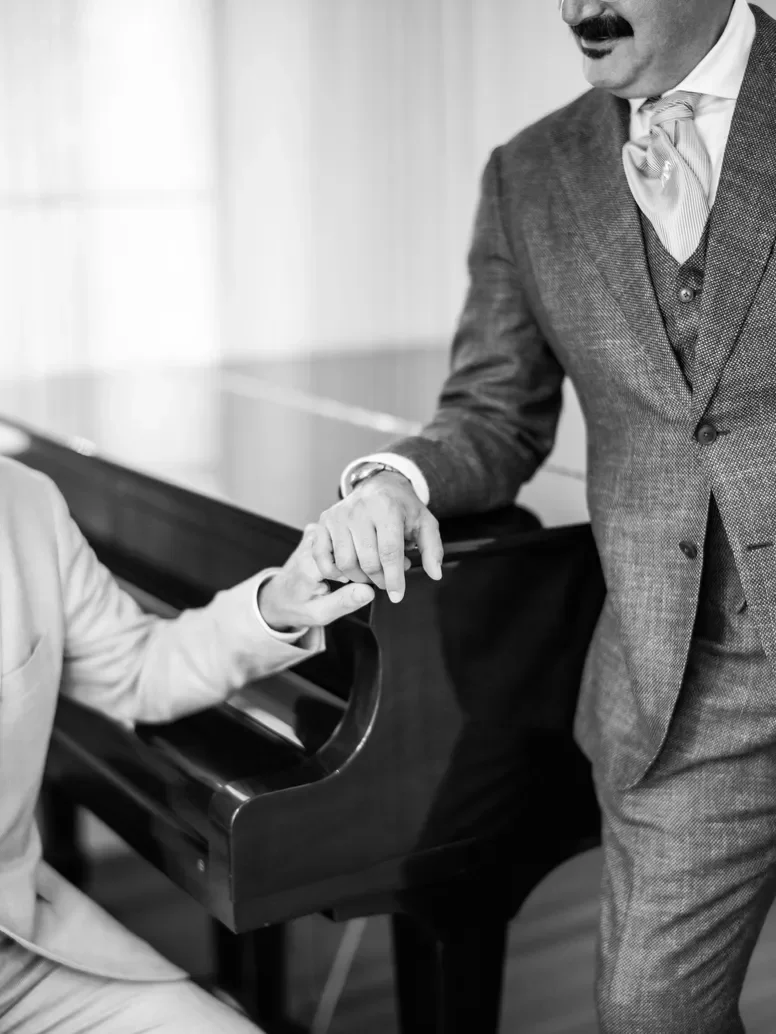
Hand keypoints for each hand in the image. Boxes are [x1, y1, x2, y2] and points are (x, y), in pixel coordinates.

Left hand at [258, 525, 375, 630]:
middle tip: (351, 578)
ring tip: (347, 569)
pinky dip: (347, 544)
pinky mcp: (315, 531)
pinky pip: (340, 531)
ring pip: (347, 535)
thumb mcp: (320, 614)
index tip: (360, 583)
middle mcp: (310, 545)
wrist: (278, 596)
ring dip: (354, 550)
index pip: (349, 558)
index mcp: (310, 566)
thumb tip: (369, 591)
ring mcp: (312, 535)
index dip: (361, 572)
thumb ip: (344, 603)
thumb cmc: (297, 606)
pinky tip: (344, 557)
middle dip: (358, 560)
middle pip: (349, 543)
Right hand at [313, 470, 443, 602]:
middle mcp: (359, 510)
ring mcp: (338, 516)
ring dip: (360, 578)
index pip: (389, 552)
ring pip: (346, 563)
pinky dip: (333, 571)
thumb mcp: (424, 523)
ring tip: (373, 574)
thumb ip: (431, 549)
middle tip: (389, 580)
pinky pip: (322, 557)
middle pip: (368, 561)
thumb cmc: (401, 507)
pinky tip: (347, 573)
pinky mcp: (324, 522)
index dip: (395, 578)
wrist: (378, 485)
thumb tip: (434, 574)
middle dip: (381, 579)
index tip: (398, 595)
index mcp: (386, 508)